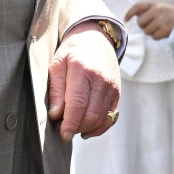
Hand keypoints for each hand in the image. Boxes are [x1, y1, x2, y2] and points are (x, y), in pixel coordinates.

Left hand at [47, 23, 122, 139]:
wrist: (96, 39)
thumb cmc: (72, 52)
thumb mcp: (57, 65)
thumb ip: (55, 90)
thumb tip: (56, 115)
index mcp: (83, 70)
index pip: (78, 104)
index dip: (70, 123)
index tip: (63, 134)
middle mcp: (101, 80)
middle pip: (91, 115)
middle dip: (77, 127)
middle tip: (63, 127)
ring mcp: (112, 88)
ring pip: (101, 119)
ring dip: (86, 128)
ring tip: (73, 126)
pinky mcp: (117, 94)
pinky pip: (111, 118)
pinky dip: (99, 128)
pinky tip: (87, 129)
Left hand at [124, 1, 173, 40]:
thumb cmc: (172, 15)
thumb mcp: (161, 7)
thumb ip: (148, 10)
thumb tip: (134, 16)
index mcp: (155, 3)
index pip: (138, 6)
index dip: (130, 12)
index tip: (126, 19)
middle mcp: (157, 10)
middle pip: (140, 22)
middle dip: (144, 26)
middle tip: (153, 25)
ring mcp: (161, 20)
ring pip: (146, 31)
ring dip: (152, 32)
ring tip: (161, 28)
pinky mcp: (165, 30)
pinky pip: (154, 37)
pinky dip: (158, 37)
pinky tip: (164, 32)